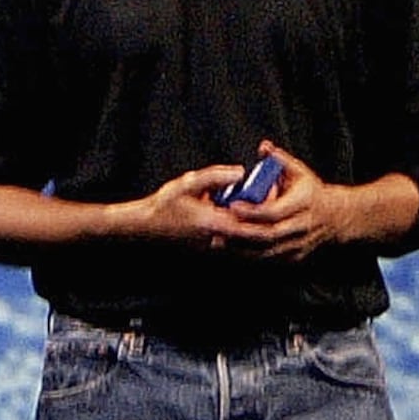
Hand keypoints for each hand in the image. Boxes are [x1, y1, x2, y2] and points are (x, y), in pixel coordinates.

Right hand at [121, 162, 256, 246]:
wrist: (145, 226)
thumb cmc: (164, 205)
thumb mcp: (190, 182)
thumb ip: (216, 176)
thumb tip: (240, 172)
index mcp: (215, 224)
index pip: (252, 227)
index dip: (266, 213)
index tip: (273, 196)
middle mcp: (217, 240)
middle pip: (251, 232)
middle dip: (263, 215)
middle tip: (269, 194)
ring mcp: (214, 246)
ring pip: (243, 236)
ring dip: (252, 220)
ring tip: (257, 198)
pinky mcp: (210, 246)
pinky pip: (232, 237)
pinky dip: (239, 224)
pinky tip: (234, 207)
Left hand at [209, 142, 411, 262]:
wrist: (335, 218)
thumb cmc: (312, 192)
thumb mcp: (299, 171)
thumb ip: (280, 160)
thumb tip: (264, 147)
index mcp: (303, 203)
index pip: (274, 211)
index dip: (252, 212)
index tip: (232, 206)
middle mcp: (301, 226)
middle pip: (268, 235)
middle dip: (241, 233)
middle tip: (219, 227)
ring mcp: (298, 244)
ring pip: (266, 252)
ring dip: (241, 249)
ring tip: (220, 241)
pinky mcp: (293, 257)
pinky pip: (268, 259)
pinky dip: (249, 257)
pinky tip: (233, 251)